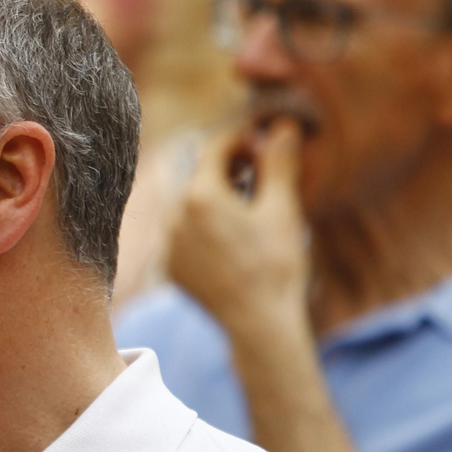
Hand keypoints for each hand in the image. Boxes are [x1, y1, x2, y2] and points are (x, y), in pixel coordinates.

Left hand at [165, 119, 308, 330]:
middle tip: (258, 175)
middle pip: (200, 175)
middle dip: (228, 169)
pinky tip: (231, 238)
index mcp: (200, 196)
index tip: (262, 146)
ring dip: (215, 198)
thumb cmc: (274, 266)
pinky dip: (204, 226)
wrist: (258, 324)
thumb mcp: (282, 210)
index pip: (215, 148)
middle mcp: (174, 216)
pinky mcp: (170, 266)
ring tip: (247, 209)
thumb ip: (278, 163)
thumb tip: (282, 126)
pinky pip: (183, 233)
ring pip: (190, 204)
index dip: (241, 141)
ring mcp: (168, 243)